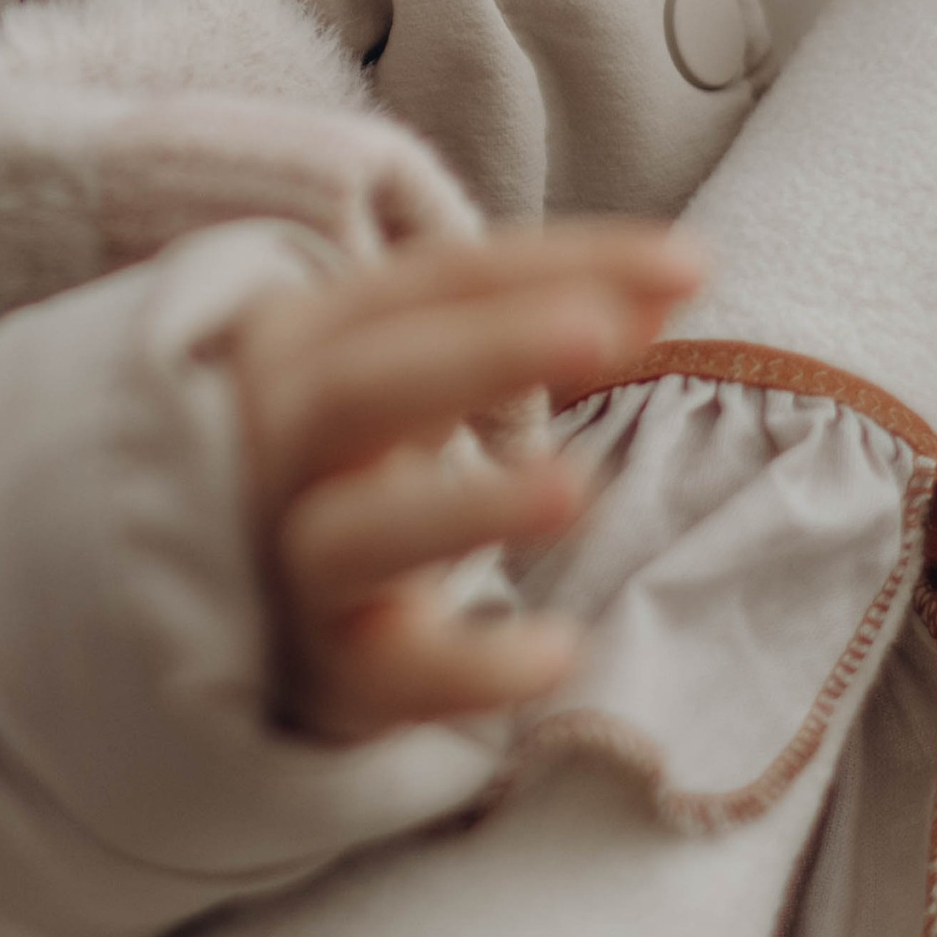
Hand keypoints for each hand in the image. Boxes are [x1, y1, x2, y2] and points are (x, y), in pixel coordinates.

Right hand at [227, 220, 701, 744]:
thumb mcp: (432, 373)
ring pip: (352, 533)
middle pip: (366, 385)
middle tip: (604, 332)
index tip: (691, 264)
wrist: (245, 605)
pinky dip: (468, 667)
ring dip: (464, 507)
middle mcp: (277, 443)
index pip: (433, 282)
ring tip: (577, 487)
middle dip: (485, 351)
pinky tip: (558, 651)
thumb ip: (547, 324)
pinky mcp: (322, 670)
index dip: (559, 264)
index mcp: (305, 341)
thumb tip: (677, 280)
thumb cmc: (361, 457)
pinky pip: (389, 673)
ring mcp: (288, 561)